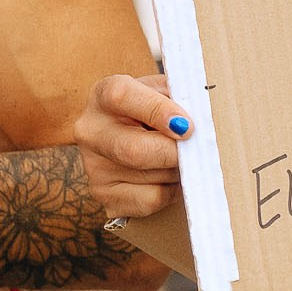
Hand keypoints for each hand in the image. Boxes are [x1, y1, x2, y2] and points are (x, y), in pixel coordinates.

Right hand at [76, 73, 186, 222]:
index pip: (123, 97)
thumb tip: (200, 123)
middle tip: (195, 151)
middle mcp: (90, 130)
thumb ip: (178, 98)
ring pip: (149, 177)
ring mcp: (94, 166)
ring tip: (180, 159)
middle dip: (174, 153)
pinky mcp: (103, 194)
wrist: (124, 131)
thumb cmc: (150, 108)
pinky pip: (150, 200)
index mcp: (103, 94)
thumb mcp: (161, 90)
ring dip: (176, 171)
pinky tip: (169, 177)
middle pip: (135, 150)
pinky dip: (170, 191)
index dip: (159, 111)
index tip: (187, 126)